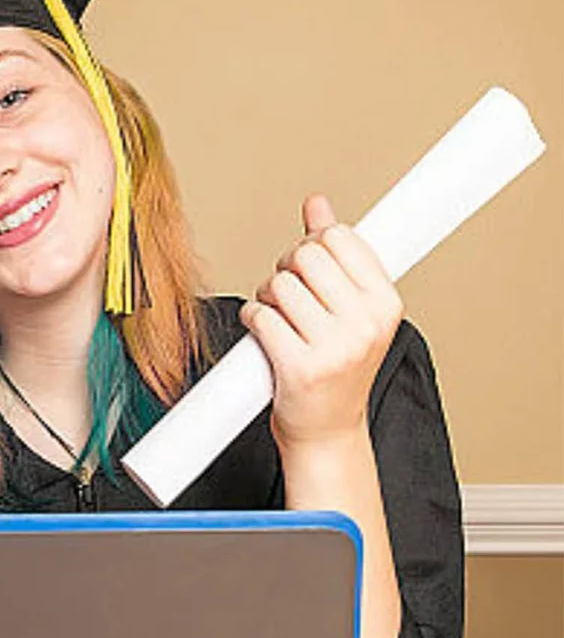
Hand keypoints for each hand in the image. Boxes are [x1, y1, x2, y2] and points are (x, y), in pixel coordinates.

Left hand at [239, 194, 402, 450]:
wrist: (326, 434)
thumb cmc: (336, 371)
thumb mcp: (349, 310)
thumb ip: (334, 254)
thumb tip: (316, 203)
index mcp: (386, 303)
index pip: (338, 237)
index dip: (312, 248)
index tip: (311, 269)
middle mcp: (366, 323)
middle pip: (304, 256)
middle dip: (286, 270)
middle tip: (288, 297)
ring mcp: (335, 347)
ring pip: (279, 285)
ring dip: (266, 298)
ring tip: (278, 320)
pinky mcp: (300, 368)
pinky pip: (260, 317)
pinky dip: (252, 320)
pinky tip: (262, 336)